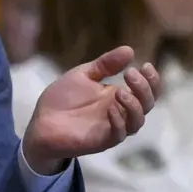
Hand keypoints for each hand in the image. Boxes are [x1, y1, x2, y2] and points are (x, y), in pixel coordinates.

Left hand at [22, 46, 160, 173]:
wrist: (41, 122)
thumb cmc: (62, 99)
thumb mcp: (83, 75)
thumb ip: (105, 65)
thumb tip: (130, 50)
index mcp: (118, 96)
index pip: (146, 90)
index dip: (152, 79)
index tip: (145, 64)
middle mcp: (120, 112)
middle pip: (147, 105)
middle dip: (144, 88)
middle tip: (130, 74)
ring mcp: (112, 127)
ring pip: (137, 122)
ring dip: (134, 105)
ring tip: (120, 91)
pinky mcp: (101, 141)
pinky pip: (119, 135)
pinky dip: (118, 121)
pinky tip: (110, 108)